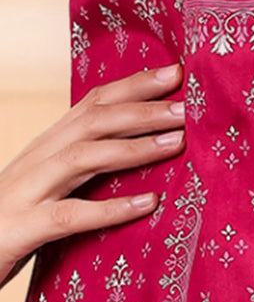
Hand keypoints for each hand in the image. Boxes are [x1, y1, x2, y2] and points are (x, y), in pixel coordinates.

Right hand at [0, 61, 185, 290]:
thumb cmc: (12, 217)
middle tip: (188, 107)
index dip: (135, 84)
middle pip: (94, 120)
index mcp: (47, 143)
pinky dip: (110, 208)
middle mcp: (38, 158)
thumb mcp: (49, 181)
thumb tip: (142, 143)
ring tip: (176, 143)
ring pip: (84, 157)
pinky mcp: (21, 229)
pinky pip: (70, 216)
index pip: (94, 101)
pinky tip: (147, 204)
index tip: (176, 72)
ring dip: (134, 148)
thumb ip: (85, 162)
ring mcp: (27, 191)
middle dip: (144, 109)